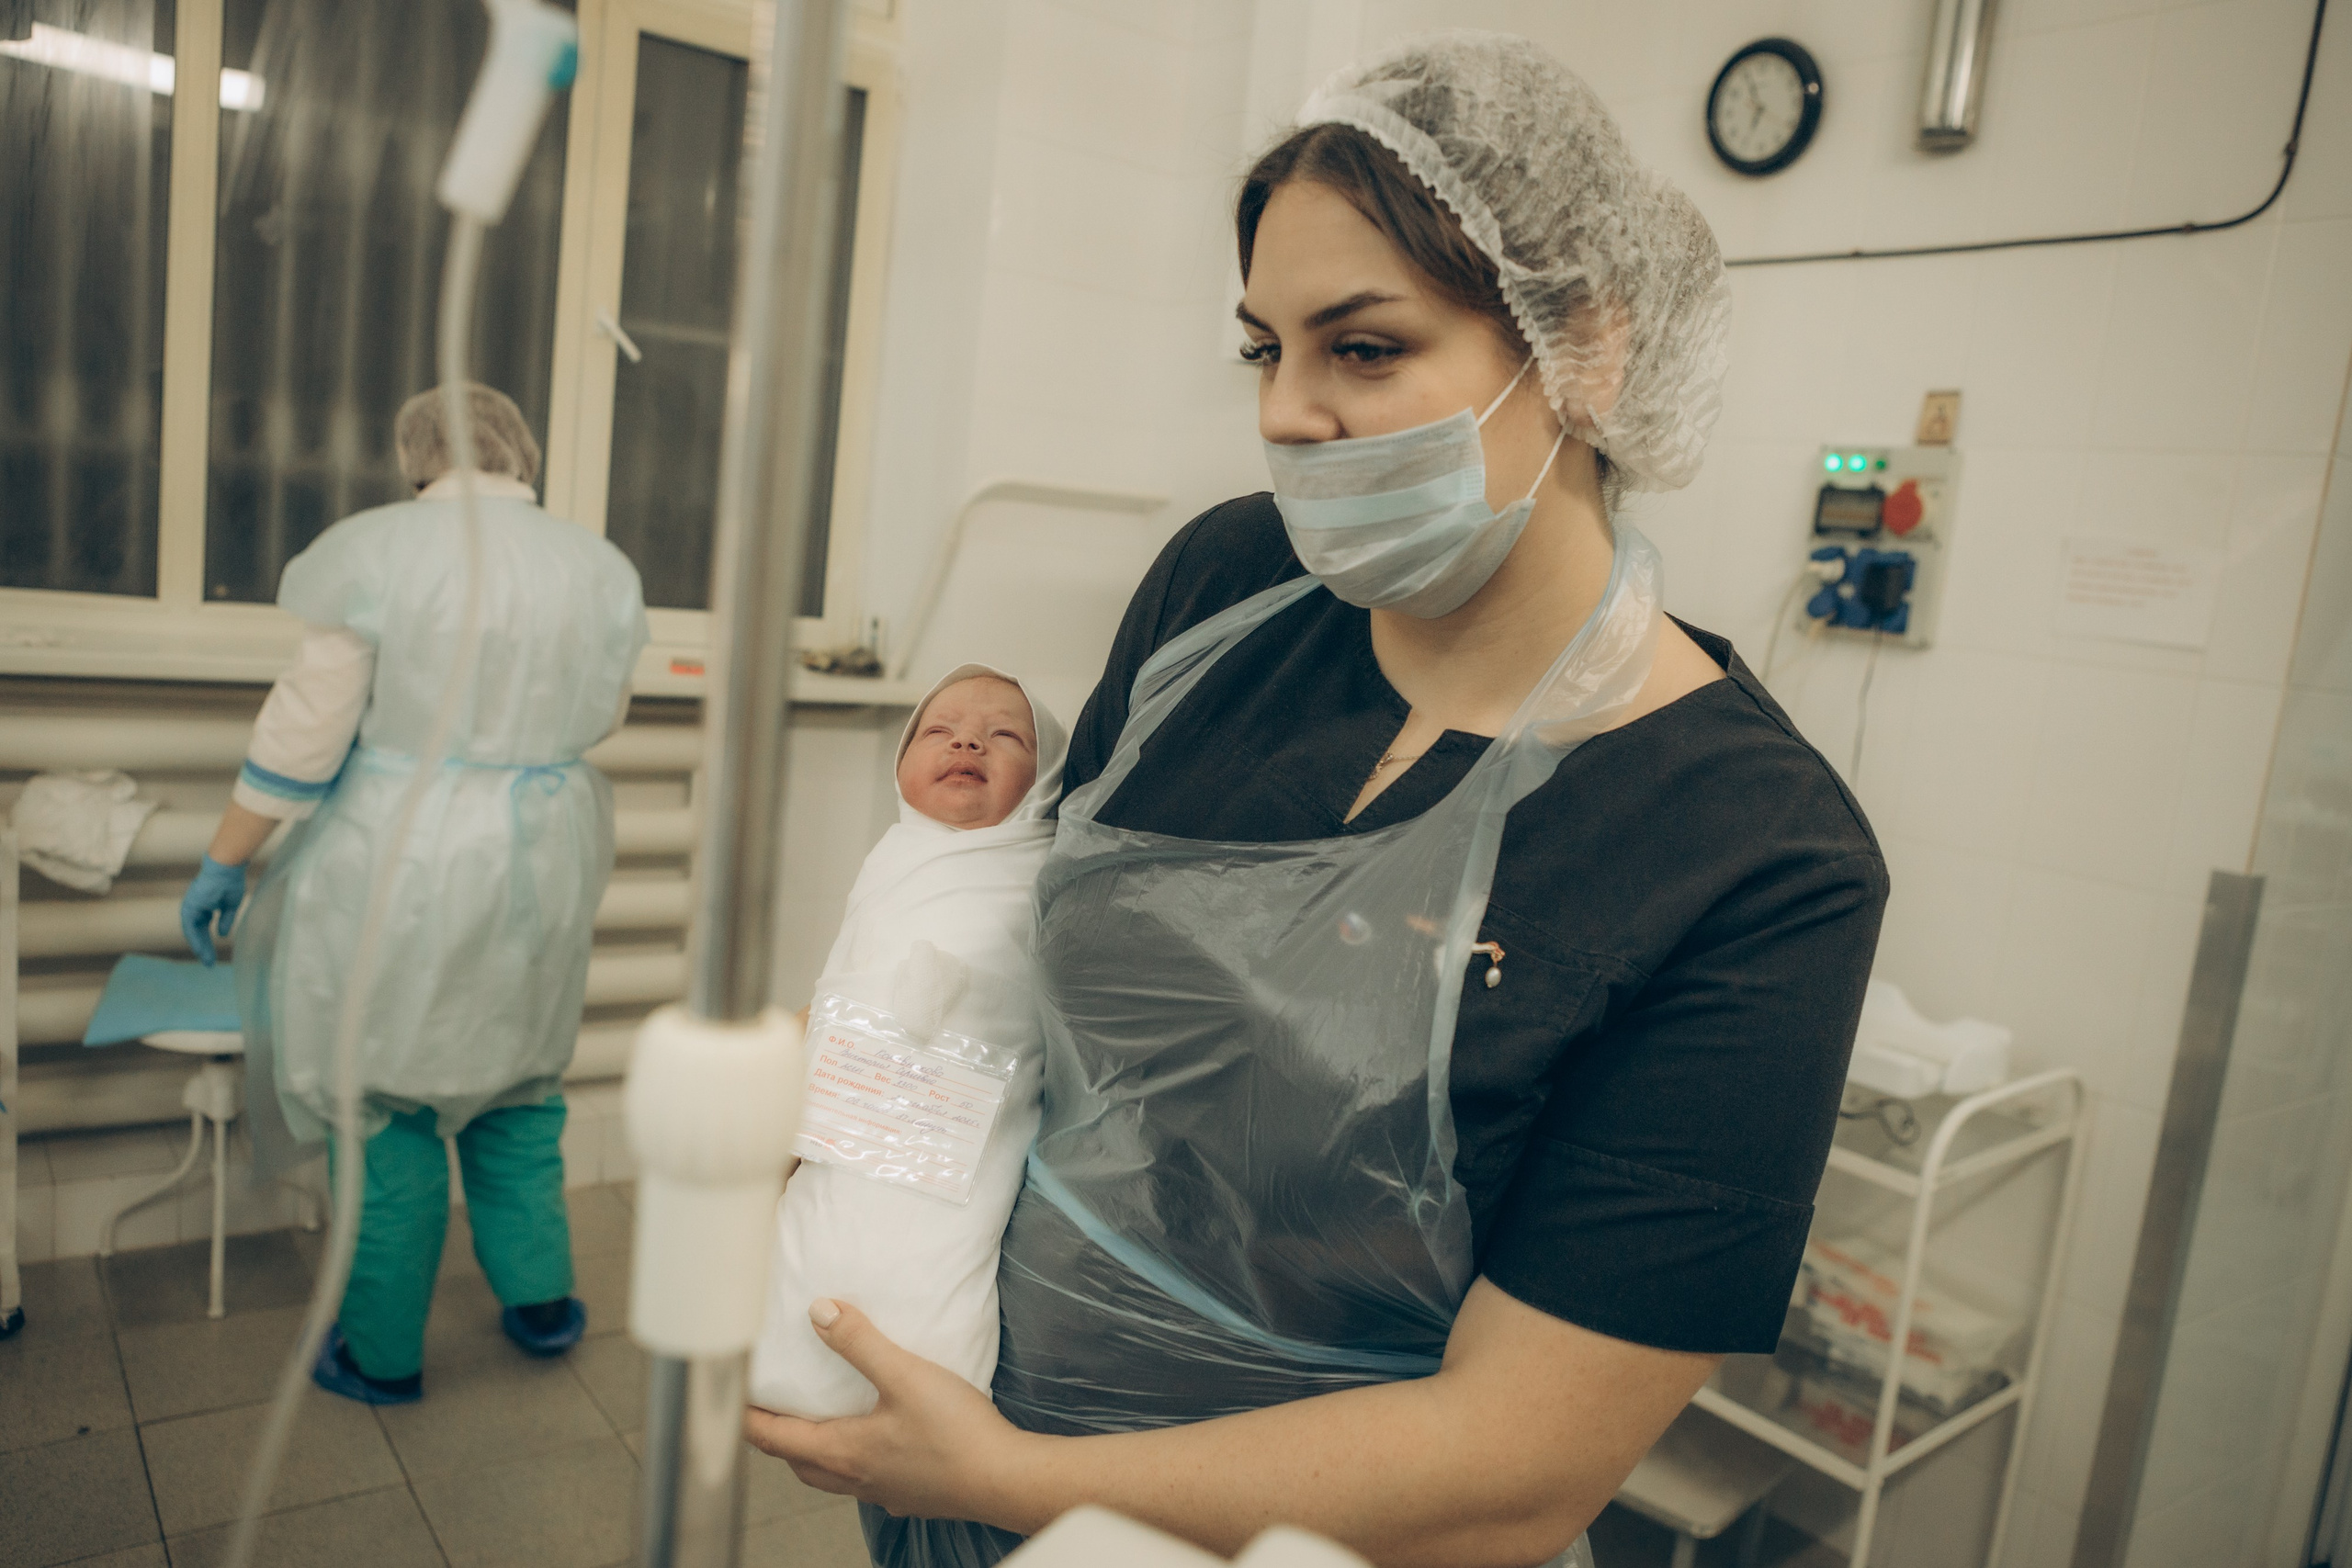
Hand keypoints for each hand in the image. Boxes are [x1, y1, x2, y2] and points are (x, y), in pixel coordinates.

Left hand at [180, 854, 247, 966]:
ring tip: (207, 962)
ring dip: (200, 947)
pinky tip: (200, 951)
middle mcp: (195, 908)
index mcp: (205, 906)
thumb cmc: (231, 883)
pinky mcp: (190, 907)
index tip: (213, 955)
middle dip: (205, 948)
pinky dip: (195, 940)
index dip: (209, 942)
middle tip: (209, 963)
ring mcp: (191, 907)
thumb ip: (225, 920)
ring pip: (193, 933)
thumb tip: (221, 935)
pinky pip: (190, 928)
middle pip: (198, 932)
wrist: (227, 869)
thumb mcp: (230, 906)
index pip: (204, 928)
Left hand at [741, 1298, 1044, 1524]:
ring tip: (822, 1416)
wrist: (1005, 1479)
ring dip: (815, 1448)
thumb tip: (819, 1311)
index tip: (730, 1400)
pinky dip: (853, 1456)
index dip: (748, 1418)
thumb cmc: (956, 1434)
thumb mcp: (905, 1375)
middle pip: (798, 1461)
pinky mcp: (910, 1492)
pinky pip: (865, 1477)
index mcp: (842, 1452)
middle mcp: (855, 1478)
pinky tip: (878, 1437)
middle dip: (778, 1435)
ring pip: (831, 1473)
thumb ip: (860, 1342)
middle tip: (772, 1404)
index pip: (774, 1438)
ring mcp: (883, 1490)